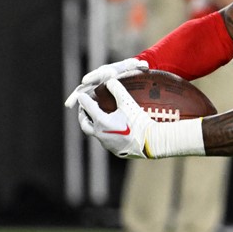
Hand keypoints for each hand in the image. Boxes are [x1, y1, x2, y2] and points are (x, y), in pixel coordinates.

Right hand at [64, 57, 147, 107]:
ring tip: (69, 106)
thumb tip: (145, 65)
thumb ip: (139, 65)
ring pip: (84, 92)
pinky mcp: (96, 91)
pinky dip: (83, 104)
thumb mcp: (136, 67)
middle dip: (78, 93)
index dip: (92, 76)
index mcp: (107, 71)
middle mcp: (98, 77)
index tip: (85, 80)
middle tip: (71, 100)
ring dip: (76, 99)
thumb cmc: (132, 69)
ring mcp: (96, 85)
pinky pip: (88, 98)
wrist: (128, 71)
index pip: (98, 73)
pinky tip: (80, 113)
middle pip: (86, 85)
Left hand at [74, 79, 204, 158]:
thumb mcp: (128, 104)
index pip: (88, 107)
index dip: (84, 100)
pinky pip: (106, 140)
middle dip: (82, 116)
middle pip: (84, 124)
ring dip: (93, 125)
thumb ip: (118, 91)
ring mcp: (107, 144)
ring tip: (97, 119)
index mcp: (101, 121)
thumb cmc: (140, 122)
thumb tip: (110, 80)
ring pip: (95, 133)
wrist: (151, 142)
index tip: (81, 96)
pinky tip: (111, 130)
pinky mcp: (114, 150)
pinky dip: (105, 133)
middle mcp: (100, 134)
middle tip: (84, 110)